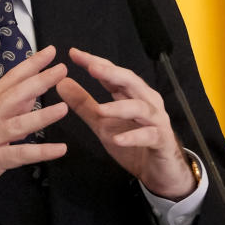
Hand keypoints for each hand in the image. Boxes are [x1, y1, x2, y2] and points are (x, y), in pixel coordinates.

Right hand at [0, 45, 68, 221]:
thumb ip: (12, 108)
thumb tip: (34, 90)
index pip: (10, 80)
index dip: (30, 65)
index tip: (50, 52)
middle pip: (14, 95)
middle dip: (39, 81)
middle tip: (62, 70)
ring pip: (17, 124)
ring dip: (42, 116)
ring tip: (64, 108)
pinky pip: (19, 155)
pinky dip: (41, 152)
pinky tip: (60, 149)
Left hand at [55, 47, 195, 199]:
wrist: (158, 171)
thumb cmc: (133, 144)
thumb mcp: (102, 123)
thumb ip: (84, 103)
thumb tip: (62, 83)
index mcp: (131, 94)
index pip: (113, 73)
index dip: (95, 62)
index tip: (74, 54)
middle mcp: (146, 102)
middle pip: (130, 82)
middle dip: (112, 73)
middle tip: (92, 68)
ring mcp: (156, 120)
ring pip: (140, 108)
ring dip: (120, 107)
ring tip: (101, 110)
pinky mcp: (161, 140)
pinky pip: (149, 136)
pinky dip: (133, 136)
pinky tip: (118, 139)